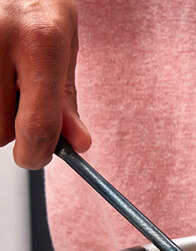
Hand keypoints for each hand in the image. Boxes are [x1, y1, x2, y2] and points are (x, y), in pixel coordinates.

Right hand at [0, 0, 90, 168]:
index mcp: (40, 40)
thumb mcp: (63, 39)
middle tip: (18, 96)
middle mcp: (0, 38)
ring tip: (4, 76)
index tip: (36, 157)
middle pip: (0, 130)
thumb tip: (77, 143)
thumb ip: (66, 95)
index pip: (36, 125)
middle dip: (12, 125)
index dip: (37, 154)